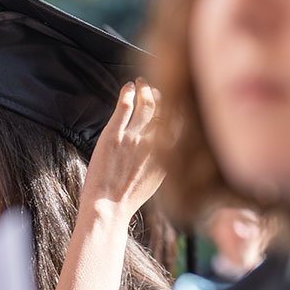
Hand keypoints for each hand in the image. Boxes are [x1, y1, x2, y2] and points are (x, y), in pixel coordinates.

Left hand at [83, 78, 166, 218]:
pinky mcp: (114, 135)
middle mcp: (156, 141)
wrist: (108, 207)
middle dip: (161, 94)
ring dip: (144, 89)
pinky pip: (124, 106)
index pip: (182, 121)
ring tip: (140, 82)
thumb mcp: (157, 179)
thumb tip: (168, 145)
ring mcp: (134, 137)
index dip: (178, 106)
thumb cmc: (129, 198)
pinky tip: (128, 87)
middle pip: (166, 108)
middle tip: (153, 86)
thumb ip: (165, 158)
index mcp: (170, 153)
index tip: (173, 100)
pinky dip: (128, 93)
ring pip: (146, 103)